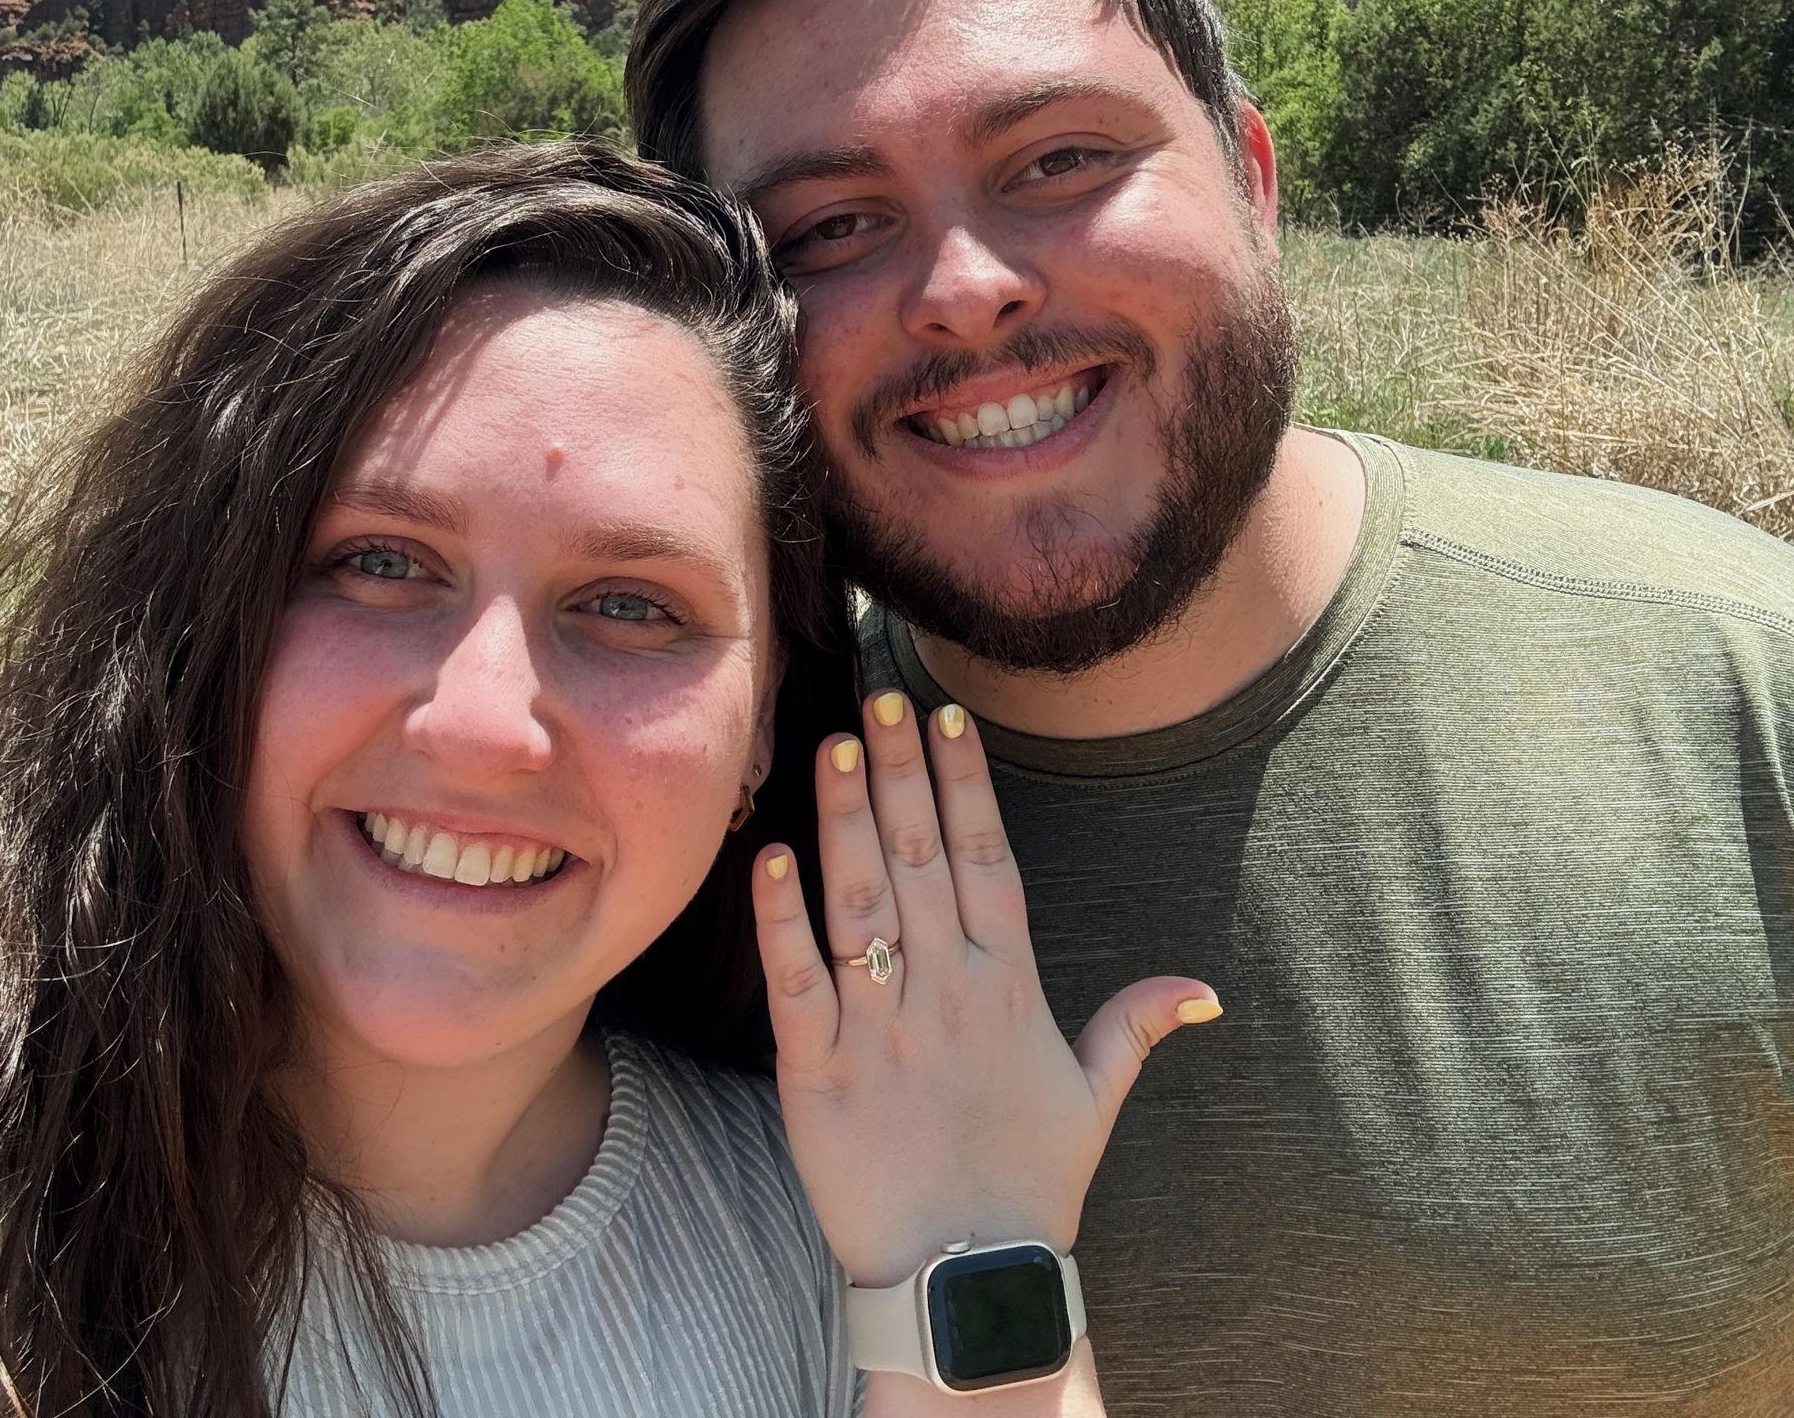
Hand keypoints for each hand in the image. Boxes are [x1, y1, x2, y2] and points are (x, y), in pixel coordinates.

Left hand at [752, 690, 1220, 1293]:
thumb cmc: (1027, 1183)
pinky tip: (771, 857)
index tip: (947, 718)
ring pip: (860, 902)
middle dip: (902, 774)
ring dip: (846, 820)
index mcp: (1008, 988)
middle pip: (921, 860)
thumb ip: (1135, 1026)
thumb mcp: (1093, 1099)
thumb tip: (1205, 988)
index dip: (966, 787)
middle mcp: (945, 992)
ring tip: (836, 744)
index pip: (987, 861)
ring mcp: (881, 1027)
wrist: (967, 1281)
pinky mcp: (818, 1071)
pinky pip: (798, 982)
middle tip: (882, 696)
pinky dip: (781, 920)